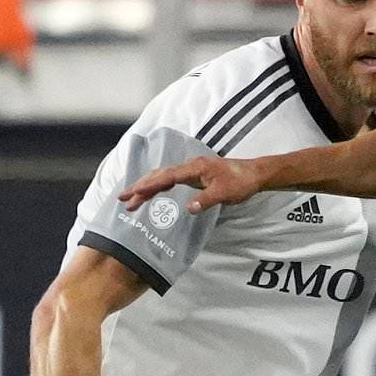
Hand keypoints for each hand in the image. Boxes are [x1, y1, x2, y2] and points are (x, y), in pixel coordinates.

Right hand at [118, 154, 265, 214]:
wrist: (253, 174)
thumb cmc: (240, 182)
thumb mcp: (224, 194)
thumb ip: (205, 200)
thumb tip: (188, 208)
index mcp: (194, 168)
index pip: (165, 177)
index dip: (147, 185)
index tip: (132, 193)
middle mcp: (189, 167)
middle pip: (158, 176)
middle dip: (139, 187)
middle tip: (122, 199)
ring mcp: (190, 170)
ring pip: (162, 177)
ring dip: (146, 188)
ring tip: (130, 201)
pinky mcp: (193, 176)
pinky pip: (170, 180)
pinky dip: (157, 187)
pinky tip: (150, 194)